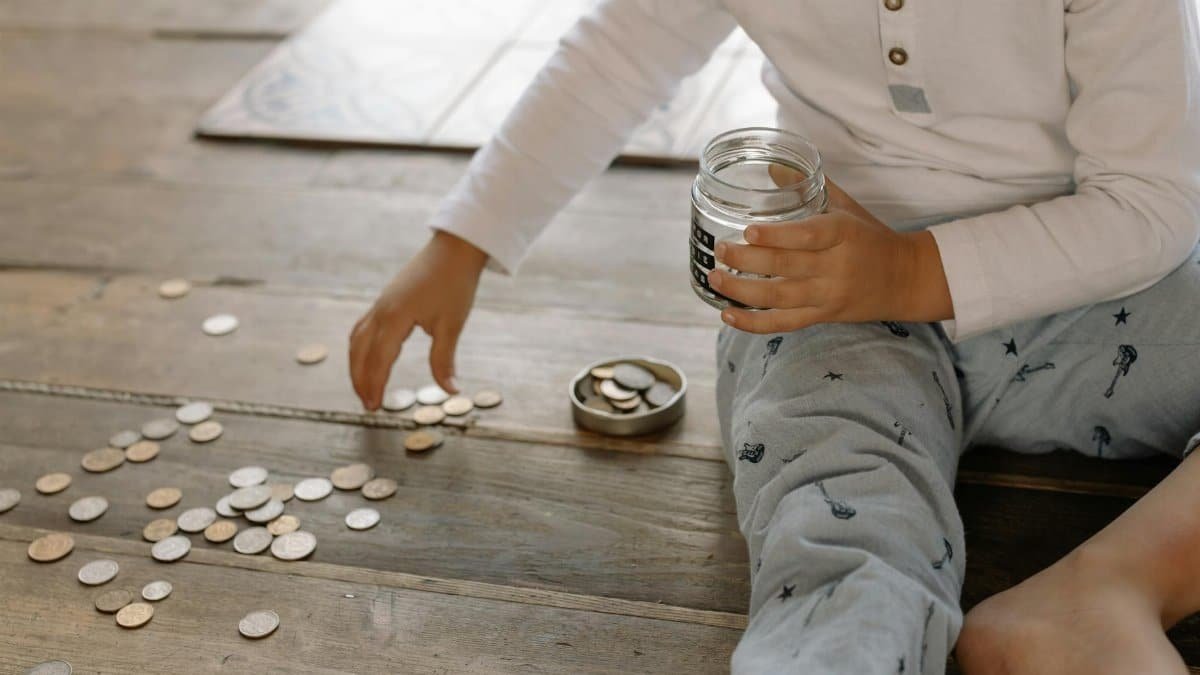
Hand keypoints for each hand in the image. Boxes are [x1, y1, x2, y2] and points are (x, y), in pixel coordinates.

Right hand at [349, 231, 487, 409]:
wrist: (454, 250)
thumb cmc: (455, 284)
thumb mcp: (452, 325)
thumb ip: (444, 360)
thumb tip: (450, 390)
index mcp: (395, 318)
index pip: (378, 360)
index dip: (375, 386)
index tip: (375, 407)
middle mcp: (381, 311)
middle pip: (360, 352)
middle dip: (360, 380)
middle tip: (368, 405)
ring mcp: (380, 304)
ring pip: (357, 339)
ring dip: (357, 365)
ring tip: (364, 387)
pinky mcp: (385, 300)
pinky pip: (363, 327)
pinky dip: (360, 348)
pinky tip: (367, 358)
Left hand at [707, 178, 952, 333]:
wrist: (906, 279)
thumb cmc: (870, 238)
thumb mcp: (846, 208)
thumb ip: (810, 188)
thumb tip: (771, 168)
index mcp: (842, 234)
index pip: (808, 235)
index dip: (777, 236)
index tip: (749, 230)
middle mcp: (835, 266)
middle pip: (786, 266)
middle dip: (748, 260)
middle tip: (721, 250)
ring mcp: (828, 295)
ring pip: (780, 298)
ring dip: (742, 291)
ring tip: (716, 279)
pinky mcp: (823, 316)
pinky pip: (785, 324)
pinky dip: (754, 323)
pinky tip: (728, 316)